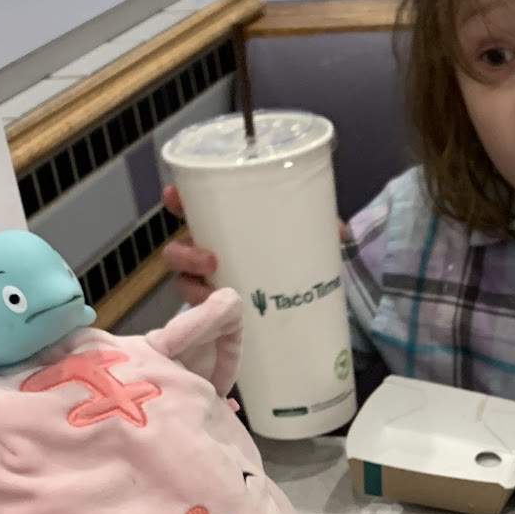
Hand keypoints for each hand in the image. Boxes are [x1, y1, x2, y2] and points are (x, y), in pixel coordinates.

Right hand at [160, 183, 351, 306]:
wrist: (311, 301)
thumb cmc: (300, 257)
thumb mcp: (313, 238)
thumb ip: (324, 229)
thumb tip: (341, 231)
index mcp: (225, 228)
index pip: (192, 209)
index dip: (176, 201)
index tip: (173, 196)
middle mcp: (210, 254)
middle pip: (178, 251)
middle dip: (184, 254)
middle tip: (210, 259)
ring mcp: (213, 285)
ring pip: (185, 283)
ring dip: (191, 286)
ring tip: (214, 291)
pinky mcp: (221, 312)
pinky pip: (202, 314)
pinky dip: (205, 314)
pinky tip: (217, 317)